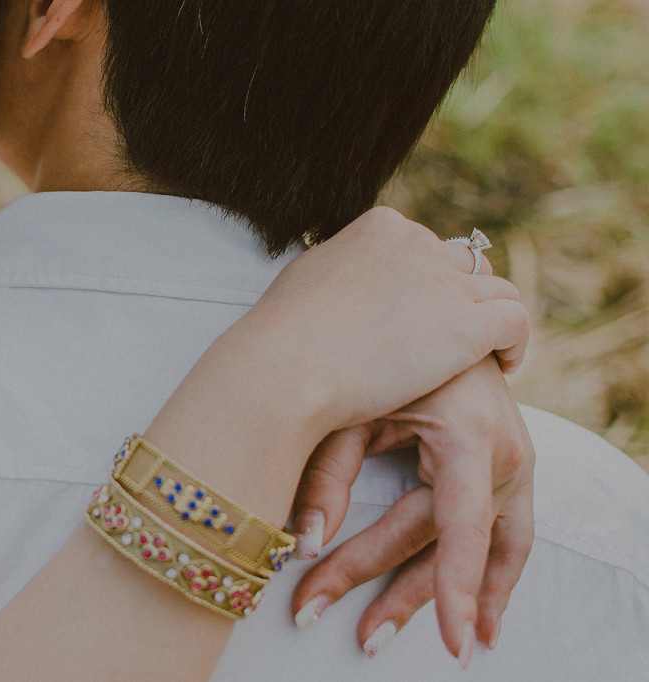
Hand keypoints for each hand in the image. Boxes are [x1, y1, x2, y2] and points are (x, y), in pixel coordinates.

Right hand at [143, 207, 528, 528]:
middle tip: (452, 340)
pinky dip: (516, 343)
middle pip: (462, 267)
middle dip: (460, 301)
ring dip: (493, 321)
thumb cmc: (282, 338)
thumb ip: (342, 270)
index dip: (429, 285)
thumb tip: (351, 280)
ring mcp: (443, 282)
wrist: (284, 370)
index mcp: (380, 227)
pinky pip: (516, 321)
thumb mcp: (308, 279)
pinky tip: (504, 366)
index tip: (422, 318)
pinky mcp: (466, 324)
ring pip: (497, 291)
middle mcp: (417, 242)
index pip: (425, 247)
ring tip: (488, 355)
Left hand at [288, 357, 534, 667]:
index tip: (450, 643)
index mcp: (467, 431)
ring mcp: (515, 460)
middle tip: (344, 627)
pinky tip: (484, 619)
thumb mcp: (351, 406)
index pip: (460, 527)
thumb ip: (326, 473)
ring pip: (494, 551)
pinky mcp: (510, 466)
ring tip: (447, 648)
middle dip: (394, 591)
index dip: (451, 586)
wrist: (428, 314)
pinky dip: (496, 577)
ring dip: (464, 599)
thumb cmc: (381, 353)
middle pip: (447, 543)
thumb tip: (304, 544)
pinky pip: (513, 536)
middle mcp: (503, 452)